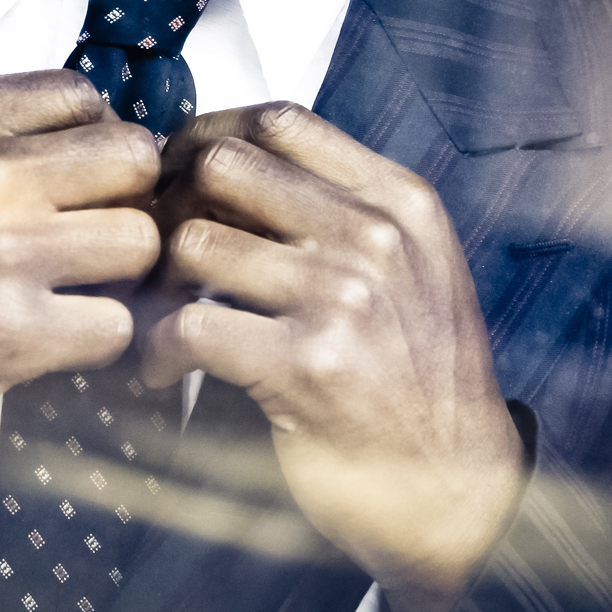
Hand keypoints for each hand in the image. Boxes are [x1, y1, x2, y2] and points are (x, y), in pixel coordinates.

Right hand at [0, 70, 161, 460]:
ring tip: (86, 291)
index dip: (89, 139)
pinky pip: (114, 326)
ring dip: (120, 272)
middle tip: (99, 230)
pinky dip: (98, 340)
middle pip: (132, 159)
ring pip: (139, 241)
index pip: (78, 96)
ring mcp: (5, 255)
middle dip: (125, 195)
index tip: (78, 172)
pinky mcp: (12, 335)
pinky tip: (63, 344)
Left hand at [140, 103, 525, 611]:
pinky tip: (162, 372)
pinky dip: (155, 350)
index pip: (277, 120)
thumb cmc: (415, 380)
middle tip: (155, 252)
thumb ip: (336, 210)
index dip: (206, 138)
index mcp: (400, 202)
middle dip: (168, 204)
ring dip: (154, 285)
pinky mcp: (308, 363)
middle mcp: (378, 238)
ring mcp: (346, 297)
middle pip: (221, 167)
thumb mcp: (409, 269)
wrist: (457, 491)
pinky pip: (187, 325)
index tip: (178, 179)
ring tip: (160, 319)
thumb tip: (220, 162)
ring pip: (191, 243)